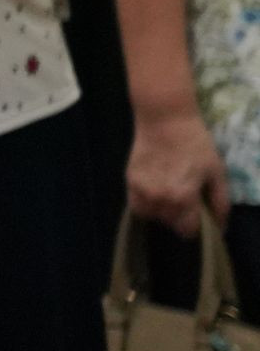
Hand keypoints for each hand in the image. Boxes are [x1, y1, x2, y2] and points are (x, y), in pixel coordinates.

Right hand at [132, 108, 234, 238]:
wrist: (165, 121)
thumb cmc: (196, 145)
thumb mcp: (217, 172)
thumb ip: (220, 202)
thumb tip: (219, 226)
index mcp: (183, 197)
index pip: (186, 230)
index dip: (195, 226)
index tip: (197, 216)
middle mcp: (159, 198)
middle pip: (169, 222)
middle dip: (179, 216)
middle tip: (185, 200)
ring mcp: (142, 190)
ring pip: (151, 216)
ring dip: (160, 212)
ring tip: (168, 197)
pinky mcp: (129, 181)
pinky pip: (136, 205)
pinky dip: (145, 205)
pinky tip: (154, 192)